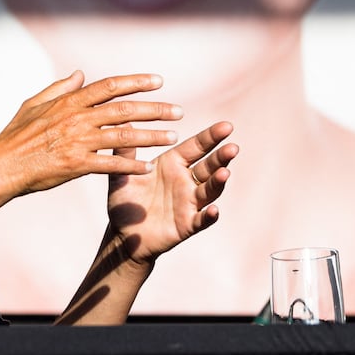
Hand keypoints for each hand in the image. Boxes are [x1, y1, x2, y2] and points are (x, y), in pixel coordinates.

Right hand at [0, 71, 183, 197]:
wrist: (2, 165)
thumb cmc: (15, 135)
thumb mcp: (34, 103)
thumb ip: (60, 88)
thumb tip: (81, 74)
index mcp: (69, 102)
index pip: (110, 86)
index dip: (136, 82)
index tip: (158, 82)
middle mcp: (77, 118)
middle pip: (124, 109)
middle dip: (154, 109)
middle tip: (178, 111)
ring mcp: (78, 142)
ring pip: (123, 136)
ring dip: (151, 136)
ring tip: (173, 137)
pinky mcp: (76, 165)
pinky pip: (110, 164)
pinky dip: (130, 165)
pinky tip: (147, 167)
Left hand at [106, 121, 236, 263]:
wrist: (122, 233)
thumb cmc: (125, 200)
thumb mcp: (122, 174)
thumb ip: (126, 152)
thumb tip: (126, 121)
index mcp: (172, 164)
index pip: (196, 146)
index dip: (211, 137)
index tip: (227, 126)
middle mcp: (185, 181)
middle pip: (209, 166)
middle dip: (221, 157)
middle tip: (232, 147)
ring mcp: (188, 203)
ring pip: (209, 191)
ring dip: (218, 183)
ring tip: (224, 173)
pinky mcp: (186, 225)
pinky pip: (200, 220)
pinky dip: (208, 216)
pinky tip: (213, 210)